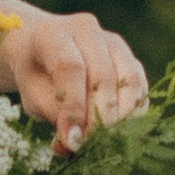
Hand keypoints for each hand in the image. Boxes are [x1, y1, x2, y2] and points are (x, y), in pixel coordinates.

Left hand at [0, 8, 147, 155]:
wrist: (44, 53)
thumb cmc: (36, 77)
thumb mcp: (33, 97)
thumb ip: (54, 116)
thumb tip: (74, 144)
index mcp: (52, 34)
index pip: (70, 68)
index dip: (74, 107)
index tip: (73, 140)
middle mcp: (86, 29)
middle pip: (102, 76)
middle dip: (98, 118)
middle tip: (89, 144)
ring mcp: (112, 41)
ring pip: (129, 81)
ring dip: (120, 118)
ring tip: (103, 138)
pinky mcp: (129, 56)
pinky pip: (140, 87)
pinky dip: (133, 113)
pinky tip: (117, 129)